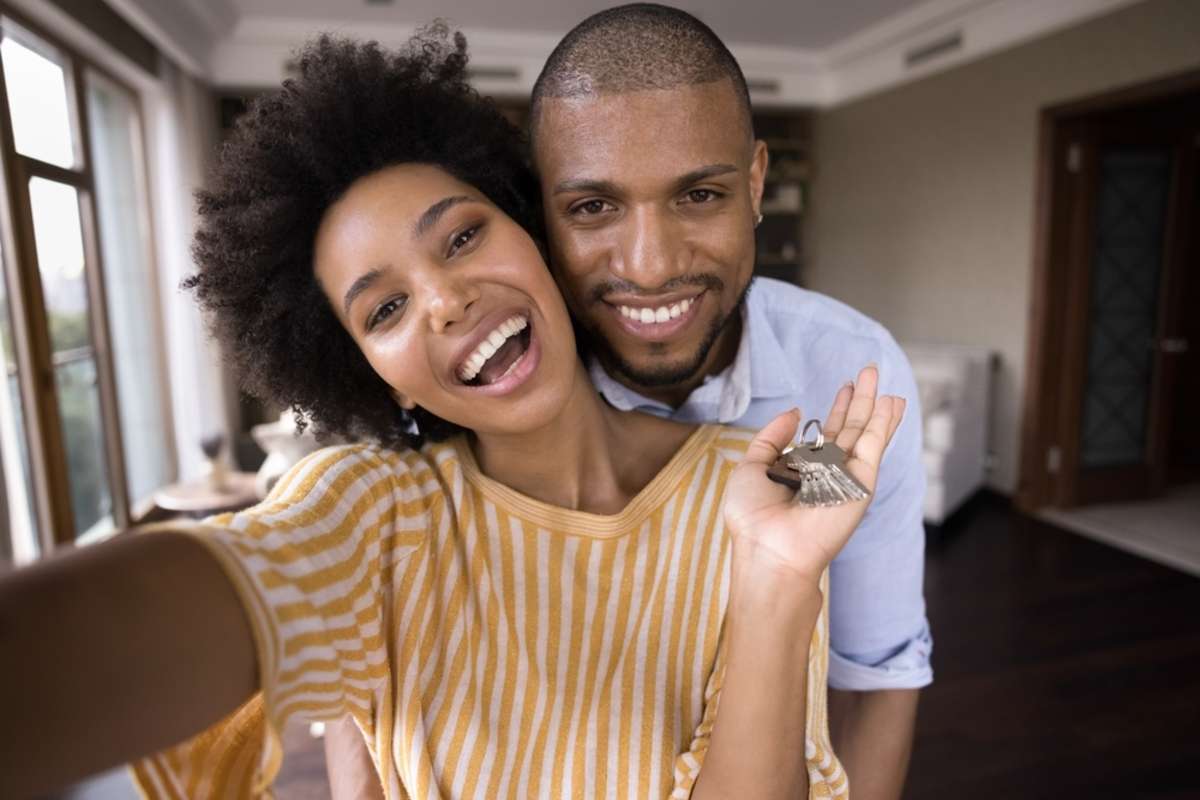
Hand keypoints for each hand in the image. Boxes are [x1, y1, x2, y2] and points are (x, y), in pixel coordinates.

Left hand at [723, 365, 905, 583]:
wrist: (770, 549)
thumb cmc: (753, 517)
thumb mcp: (752, 467)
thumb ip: (772, 437)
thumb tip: (796, 411)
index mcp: (803, 471)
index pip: (825, 435)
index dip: (836, 411)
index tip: (845, 387)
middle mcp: (828, 473)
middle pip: (849, 429)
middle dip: (858, 400)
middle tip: (867, 371)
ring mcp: (846, 478)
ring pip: (865, 434)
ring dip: (875, 406)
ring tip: (880, 378)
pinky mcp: (861, 483)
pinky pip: (874, 447)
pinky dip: (884, 423)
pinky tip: (891, 402)